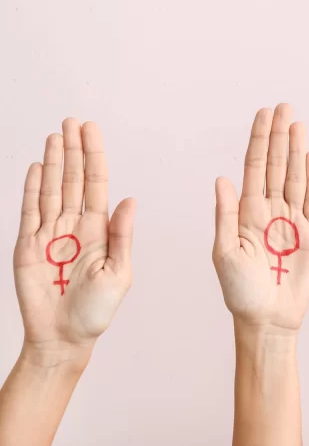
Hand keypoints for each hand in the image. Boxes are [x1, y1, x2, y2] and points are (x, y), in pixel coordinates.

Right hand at [13, 119, 134, 347]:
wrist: (65, 338)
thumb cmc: (96, 311)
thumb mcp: (119, 274)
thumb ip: (122, 236)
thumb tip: (130, 200)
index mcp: (99, 230)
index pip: (96, 184)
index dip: (93, 157)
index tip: (91, 131)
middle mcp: (74, 226)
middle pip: (72, 180)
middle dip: (73, 150)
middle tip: (73, 122)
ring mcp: (49, 234)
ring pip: (50, 189)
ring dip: (52, 162)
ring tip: (56, 136)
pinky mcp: (27, 246)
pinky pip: (29, 212)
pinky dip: (31, 189)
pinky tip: (34, 167)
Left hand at [213, 104, 308, 331]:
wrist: (268, 320)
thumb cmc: (240, 293)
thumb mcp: (223, 254)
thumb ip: (225, 216)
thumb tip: (222, 179)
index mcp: (246, 213)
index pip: (254, 167)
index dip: (259, 140)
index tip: (263, 114)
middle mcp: (270, 210)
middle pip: (277, 165)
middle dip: (279, 135)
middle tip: (283, 107)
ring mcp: (293, 220)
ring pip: (296, 176)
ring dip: (296, 149)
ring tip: (297, 123)